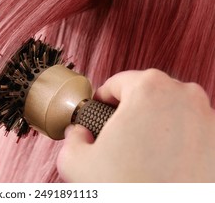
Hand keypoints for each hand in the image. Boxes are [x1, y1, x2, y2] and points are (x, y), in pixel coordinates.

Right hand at [57, 69, 214, 181]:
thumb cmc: (128, 191)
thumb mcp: (76, 161)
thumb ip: (72, 137)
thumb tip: (80, 133)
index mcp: (148, 89)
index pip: (118, 82)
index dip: (103, 99)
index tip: (100, 113)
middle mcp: (184, 95)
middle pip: (147, 92)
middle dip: (131, 110)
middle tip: (119, 136)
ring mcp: (208, 118)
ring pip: (171, 109)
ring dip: (155, 123)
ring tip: (142, 152)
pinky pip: (191, 130)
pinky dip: (177, 140)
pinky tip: (163, 161)